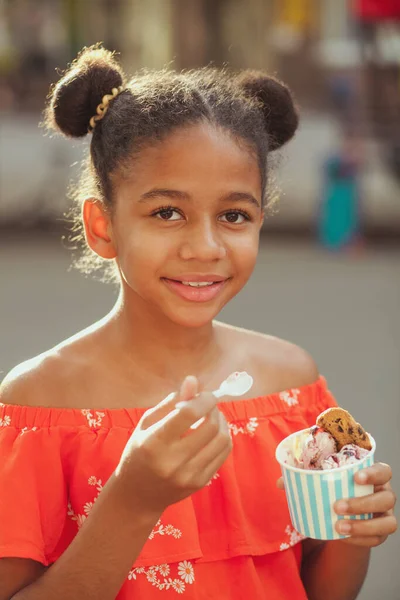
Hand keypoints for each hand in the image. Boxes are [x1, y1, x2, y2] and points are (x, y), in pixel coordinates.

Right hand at [114, 376, 231, 514]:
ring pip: (222, 440)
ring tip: (212, 416)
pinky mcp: (201, 482)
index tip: (205, 393)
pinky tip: (213, 432)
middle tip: (207, 404)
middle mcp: (173, 461)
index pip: (189, 414)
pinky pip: (223, 454)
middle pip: (210, 426)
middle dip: (214, 409)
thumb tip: (193, 381)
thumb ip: (171, 402)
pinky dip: (223, 437)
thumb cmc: (138, 452)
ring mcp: (189, 475)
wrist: (137, 495)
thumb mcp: (147, 423)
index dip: (203, 399)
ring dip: (222, 422)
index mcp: (155, 442)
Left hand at [277, 463, 396, 547]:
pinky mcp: (381, 532)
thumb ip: (304, 477)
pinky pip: (378, 539)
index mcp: (373, 474)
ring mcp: (385, 514)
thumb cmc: (332, 487)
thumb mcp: (321, 479)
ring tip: (339, 526)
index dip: (374, 473)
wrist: (341, 511)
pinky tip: (344, 538)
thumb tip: (281, 482)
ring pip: (387, 522)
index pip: (384, 470)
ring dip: (363, 525)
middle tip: (337, 506)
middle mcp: (384, 493)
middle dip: (363, 503)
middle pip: (387, 498)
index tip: (355, 477)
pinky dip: (362, 539)